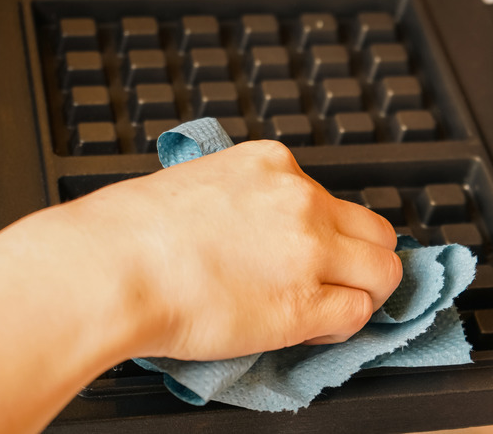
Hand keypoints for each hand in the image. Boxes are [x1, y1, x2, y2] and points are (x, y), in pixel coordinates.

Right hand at [62, 140, 401, 360]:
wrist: (108, 268)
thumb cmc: (130, 232)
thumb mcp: (200, 183)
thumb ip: (247, 198)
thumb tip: (263, 229)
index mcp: (273, 164)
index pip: (334, 199)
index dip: (331, 233)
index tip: (317, 251)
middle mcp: (301, 201)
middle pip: (376, 231)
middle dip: (363, 259)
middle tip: (340, 280)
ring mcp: (309, 250)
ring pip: (383, 271)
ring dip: (364, 292)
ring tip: (330, 307)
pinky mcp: (304, 303)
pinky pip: (358, 312)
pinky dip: (342, 325)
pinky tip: (313, 328)